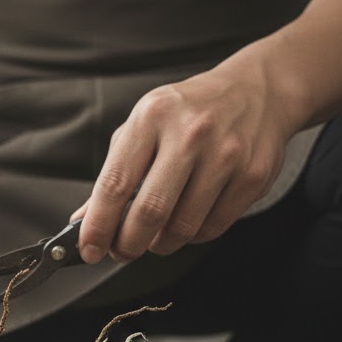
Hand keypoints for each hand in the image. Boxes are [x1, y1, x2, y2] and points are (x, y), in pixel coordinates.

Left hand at [74, 57, 301, 262]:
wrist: (256, 90)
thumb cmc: (187, 112)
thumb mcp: (142, 127)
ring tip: (155, 236)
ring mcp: (226, 154)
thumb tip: (84, 219)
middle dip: (129, 244)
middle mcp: (190, 133)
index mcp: (152, 117)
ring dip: (161, 244)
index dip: (98, 225)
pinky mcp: (253, 175)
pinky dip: (192, 237)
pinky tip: (186, 222)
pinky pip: (213, 227)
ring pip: (183, 227)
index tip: (90, 249)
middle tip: (122, 251)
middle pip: (151, 211)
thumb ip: (113, 173)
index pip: (115, 183)